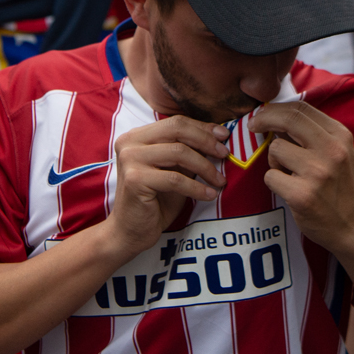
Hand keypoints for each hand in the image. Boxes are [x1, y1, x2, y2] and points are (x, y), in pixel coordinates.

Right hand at [102, 117, 229, 258]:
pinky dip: (197, 187)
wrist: (130, 231)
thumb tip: (217, 138)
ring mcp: (130, 159)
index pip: (175, 122)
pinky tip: (210, 194)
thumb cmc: (155, 201)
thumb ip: (187, 153)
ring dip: (205, 167)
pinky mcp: (135, 179)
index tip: (224, 136)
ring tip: (220, 180)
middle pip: (177, 130)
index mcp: (136, 136)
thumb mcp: (174, 171)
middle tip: (224, 154)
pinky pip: (176, 179)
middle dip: (205, 141)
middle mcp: (129, 142)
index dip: (202, 128)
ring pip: (179, 153)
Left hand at [251, 101, 353, 255]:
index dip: (275, 108)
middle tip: (253, 126)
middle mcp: (332, 151)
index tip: (262, 114)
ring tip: (290, 174)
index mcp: (340, 135)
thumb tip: (275, 115)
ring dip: (274, 161)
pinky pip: (270, 176)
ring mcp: (317, 173)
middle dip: (264, 119)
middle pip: (287, 119)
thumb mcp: (338, 153)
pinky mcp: (302, 195)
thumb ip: (312, 133)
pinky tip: (290, 190)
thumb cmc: (340, 187)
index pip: (301, 108)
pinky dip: (275, 182)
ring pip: (275, 149)